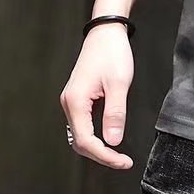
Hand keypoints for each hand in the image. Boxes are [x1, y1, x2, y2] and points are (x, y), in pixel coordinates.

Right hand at [59, 22, 134, 168]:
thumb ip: (115, 113)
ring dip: (97, 147)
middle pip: (80, 143)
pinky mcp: (79, 97)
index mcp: (76, 102)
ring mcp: (72, 101)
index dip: (105, 156)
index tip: (124, 161)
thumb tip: (113, 141)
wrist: (106, 32)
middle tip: (123, 161)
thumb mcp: (119, 83)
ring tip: (117, 154)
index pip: (86, 142)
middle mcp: (69, 104)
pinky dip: (95, 135)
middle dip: (101, 155)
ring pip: (80, 135)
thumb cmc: (112, 53)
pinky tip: (109, 137)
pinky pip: (83, 124)